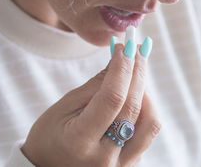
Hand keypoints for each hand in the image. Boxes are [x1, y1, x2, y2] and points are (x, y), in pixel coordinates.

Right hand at [21, 40, 160, 166]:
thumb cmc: (50, 138)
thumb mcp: (63, 108)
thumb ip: (94, 87)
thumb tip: (118, 60)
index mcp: (80, 141)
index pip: (111, 98)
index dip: (121, 68)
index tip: (125, 46)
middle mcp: (104, 158)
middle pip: (133, 107)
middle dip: (137, 72)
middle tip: (137, 49)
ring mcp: (120, 166)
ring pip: (150, 122)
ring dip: (145, 93)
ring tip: (134, 74)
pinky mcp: (131, 166)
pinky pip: (147, 133)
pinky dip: (144, 109)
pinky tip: (133, 95)